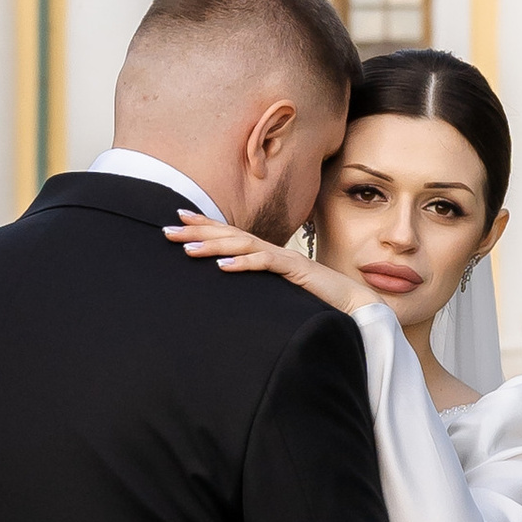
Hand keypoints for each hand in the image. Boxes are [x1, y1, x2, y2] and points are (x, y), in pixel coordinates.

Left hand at [167, 215, 369, 316]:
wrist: (354, 304)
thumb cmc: (317, 299)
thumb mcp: (279, 292)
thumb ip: (260, 287)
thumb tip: (235, 287)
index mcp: (267, 254)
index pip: (231, 234)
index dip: (205, 224)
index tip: (178, 218)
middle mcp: (273, 250)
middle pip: (230, 234)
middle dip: (197, 231)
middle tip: (167, 230)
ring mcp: (284, 258)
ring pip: (243, 245)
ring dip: (213, 246)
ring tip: (186, 249)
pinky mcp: (296, 270)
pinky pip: (266, 264)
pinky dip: (244, 263)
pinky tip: (223, 265)